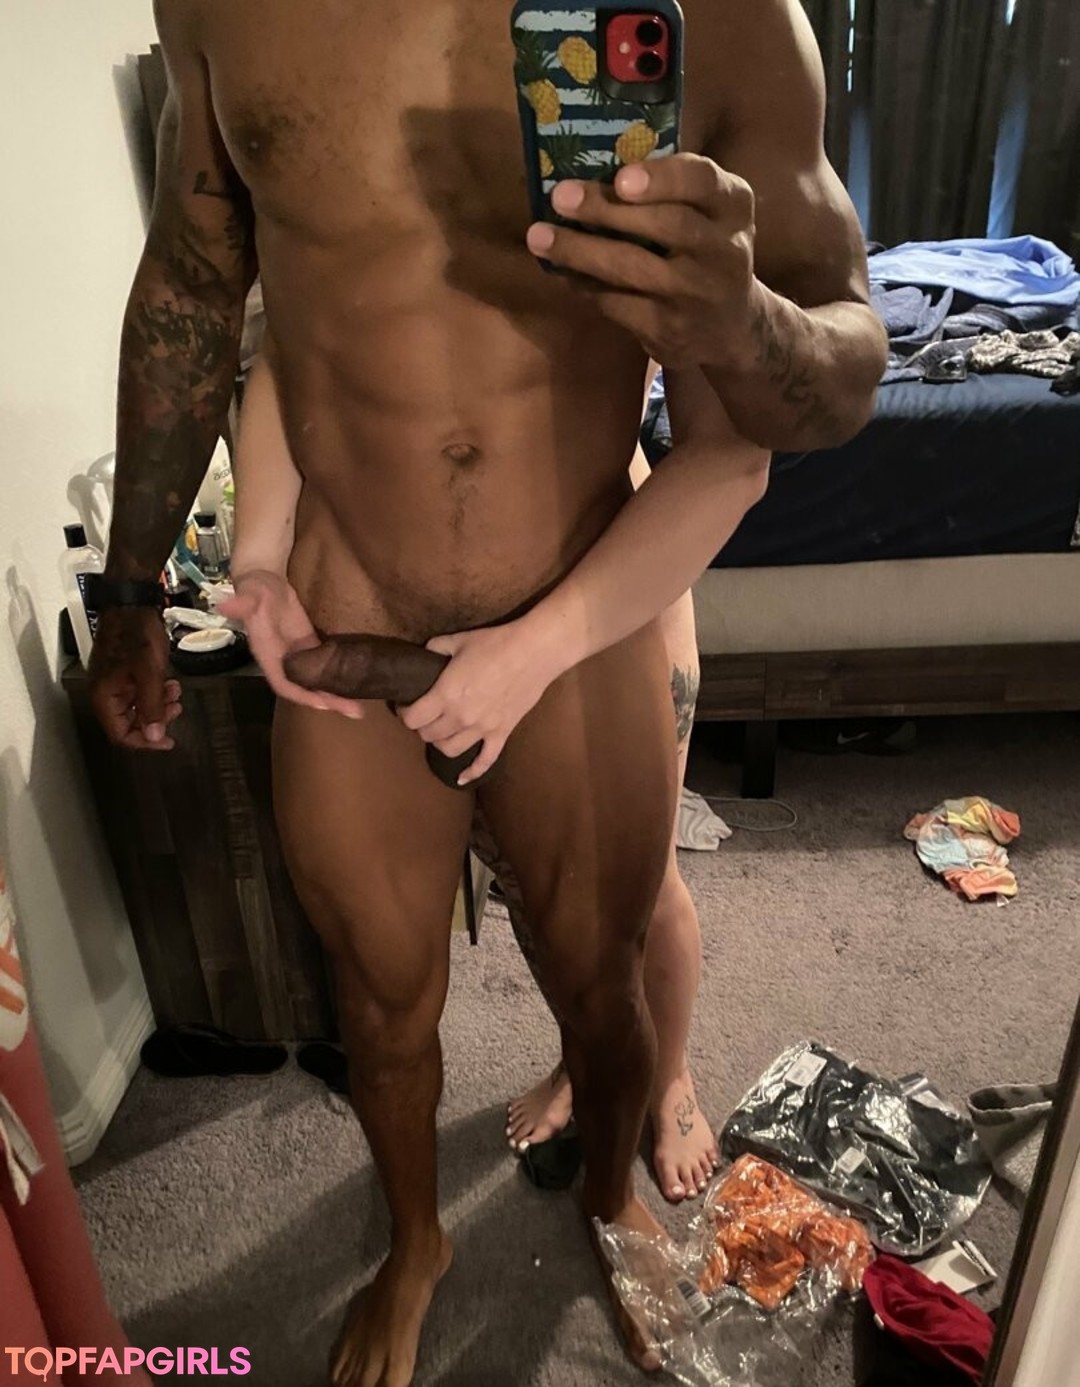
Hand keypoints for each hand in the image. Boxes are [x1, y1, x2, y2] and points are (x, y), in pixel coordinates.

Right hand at [88, 606, 181, 751]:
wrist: (132, 602)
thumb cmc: (137, 634)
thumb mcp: (149, 673)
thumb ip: (152, 706)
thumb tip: (155, 737)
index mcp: (104, 696)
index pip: (120, 735)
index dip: (146, 742)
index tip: (169, 740)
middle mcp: (104, 692)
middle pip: (129, 723)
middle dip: (155, 719)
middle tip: (177, 708)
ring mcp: (113, 681)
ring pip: (136, 707)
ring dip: (158, 705)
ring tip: (176, 693)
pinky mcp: (122, 671)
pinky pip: (138, 691)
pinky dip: (155, 692)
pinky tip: (169, 683)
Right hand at [218, 570, 363, 718]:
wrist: (263, 580)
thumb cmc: (254, 589)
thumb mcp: (248, 595)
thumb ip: (240, 603)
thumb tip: (222, 603)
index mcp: (268, 655)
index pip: (284, 683)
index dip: (301, 695)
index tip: (322, 704)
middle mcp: (283, 661)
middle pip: (305, 689)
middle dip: (328, 702)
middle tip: (355, 712)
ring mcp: (298, 656)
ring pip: (317, 682)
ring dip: (336, 694)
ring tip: (358, 706)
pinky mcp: (310, 646)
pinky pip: (324, 667)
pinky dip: (338, 676)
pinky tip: (355, 684)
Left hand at [398, 619, 560, 784]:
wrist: (533, 652)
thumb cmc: (494, 643)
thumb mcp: (458, 640)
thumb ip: (435, 648)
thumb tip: (426, 654)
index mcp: (445, 695)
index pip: (413, 718)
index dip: (404, 714)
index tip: (405, 706)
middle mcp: (460, 717)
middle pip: (428, 735)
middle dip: (421, 726)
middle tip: (424, 716)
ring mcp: (481, 729)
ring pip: (449, 750)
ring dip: (439, 743)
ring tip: (441, 732)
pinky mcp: (501, 733)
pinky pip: (485, 761)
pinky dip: (471, 772)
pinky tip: (461, 779)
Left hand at [526, 154, 758, 367]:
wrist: (731, 327)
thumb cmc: (705, 250)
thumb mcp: (708, 212)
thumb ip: (670, 187)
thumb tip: (591, 166)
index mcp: (734, 206)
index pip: (703, 182)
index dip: (663, 179)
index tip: (621, 177)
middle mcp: (724, 250)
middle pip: (666, 225)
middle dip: (607, 210)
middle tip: (560, 196)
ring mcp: (697, 294)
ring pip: (634, 267)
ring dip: (582, 251)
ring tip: (540, 236)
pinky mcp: (670, 330)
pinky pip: (619, 303)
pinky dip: (586, 285)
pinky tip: (563, 271)